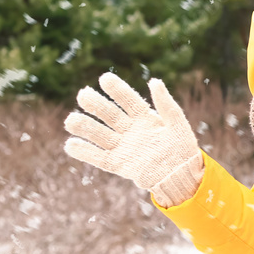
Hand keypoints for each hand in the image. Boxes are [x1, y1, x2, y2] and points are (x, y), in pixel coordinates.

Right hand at [64, 73, 202, 206]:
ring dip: (85, 127)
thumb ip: (166, 104)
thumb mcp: (177, 123)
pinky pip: (99, 158)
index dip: (117, 90)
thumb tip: (154, 80)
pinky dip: (85, 152)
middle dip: (96, 105)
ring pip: (100, 135)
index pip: (128, 101)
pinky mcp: (119, 164)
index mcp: (145, 118)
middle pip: (110, 115)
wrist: (182, 175)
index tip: (104, 78)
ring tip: (70, 120)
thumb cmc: (183, 148)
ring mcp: (123, 146)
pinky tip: (70, 145)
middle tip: (83, 95)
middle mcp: (130, 130)